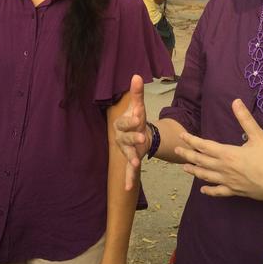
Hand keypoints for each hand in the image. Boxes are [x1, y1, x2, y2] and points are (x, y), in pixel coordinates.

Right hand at [113, 74, 149, 190]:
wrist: (136, 133)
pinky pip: (128, 170)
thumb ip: (137, 94)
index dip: (131, 120)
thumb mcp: (138, 106)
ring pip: (127, 153)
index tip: (139, 116)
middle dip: (133, 137)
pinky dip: (129, 178)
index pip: (125, 122)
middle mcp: (120, 138)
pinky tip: (128, 187)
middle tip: (142, 137)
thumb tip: (137, 75)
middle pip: (125, 138)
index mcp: (121, 124)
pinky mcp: (130, 160)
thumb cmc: (135, 119)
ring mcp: (125, 150)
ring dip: (131, 157)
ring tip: (137, 162)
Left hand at [175, 98, 262, 202]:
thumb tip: (235, 101)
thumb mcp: (259, 136)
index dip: (191, 140)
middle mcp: (224, 168)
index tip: (181, 136)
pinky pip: (219, 192)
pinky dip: (210, 190)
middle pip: (201, 161)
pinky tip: (203, 190)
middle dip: (188, 154)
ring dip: (194, 171)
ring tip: (184, 167)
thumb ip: (245, 119)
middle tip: (176, 150)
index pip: (204, 146)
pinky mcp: (236, 192)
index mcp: (227, 154)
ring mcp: (229, 182)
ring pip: (206, 176)